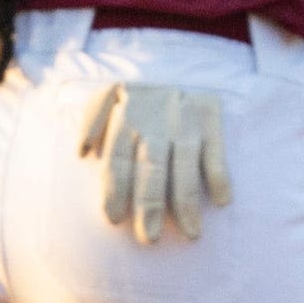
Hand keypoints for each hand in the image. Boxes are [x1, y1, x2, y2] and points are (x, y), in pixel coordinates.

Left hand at [78, 83, 232, 245]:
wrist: (179, 64)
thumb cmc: (138, 95)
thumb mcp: (107, 96)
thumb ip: (91, 123)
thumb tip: (81, 152)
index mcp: (126, 117)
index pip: (118, 159)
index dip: (115, 190)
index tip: (113, 219)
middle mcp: (156, 121)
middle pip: (151, 168)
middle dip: (150, 204)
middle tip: (150, 237)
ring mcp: (185, 121)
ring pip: (185, 166)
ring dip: (187, 201)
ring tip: (191, 233)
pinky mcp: (211, 119)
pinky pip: (217, 152)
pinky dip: (220, 176)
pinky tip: (221, 201)